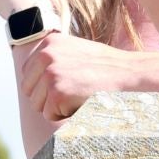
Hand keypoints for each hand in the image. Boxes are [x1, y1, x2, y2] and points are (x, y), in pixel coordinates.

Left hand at [18, 33, 136, 120]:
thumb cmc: (107, 68)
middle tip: (74, 92)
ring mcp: (50, 74)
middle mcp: (46, 55)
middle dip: (47, 98)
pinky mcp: (57, 92)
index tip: (65, 85)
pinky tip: (82, 101)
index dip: (44, 86)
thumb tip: (34, 74)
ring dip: (57, 107)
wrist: (130, 75)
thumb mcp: (76, 52)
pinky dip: (65, 115)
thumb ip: (54, 58)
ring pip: (38, 105)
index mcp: (49, 43)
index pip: (28, 73)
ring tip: (80, 94)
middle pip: (29, 90)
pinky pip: (50, 115)